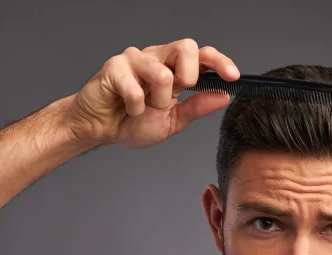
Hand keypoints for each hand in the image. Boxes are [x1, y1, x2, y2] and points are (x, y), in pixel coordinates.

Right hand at [63, 39, 239, 148]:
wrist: (99, 130)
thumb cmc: (131, 122)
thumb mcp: (172, 122)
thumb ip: (196, 108)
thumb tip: (222, 97)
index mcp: (173, 68)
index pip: (202, 55)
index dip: (220, 62)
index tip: (233, 76)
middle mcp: (157, 58)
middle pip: (186, 47)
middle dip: (187, 77)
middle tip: (173, 97)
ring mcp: (135, 59)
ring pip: (162, 73)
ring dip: (156, 101)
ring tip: (143, 109)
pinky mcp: (114, 66)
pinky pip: (135, 89)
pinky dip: (135, 108)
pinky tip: (127, 109)